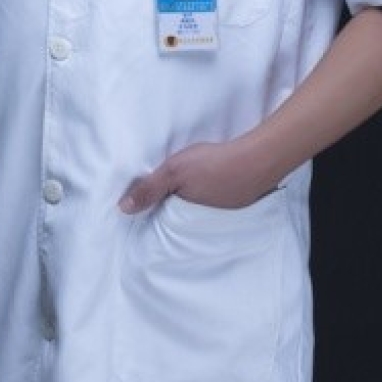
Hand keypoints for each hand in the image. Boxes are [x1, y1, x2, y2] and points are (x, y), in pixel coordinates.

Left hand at [118, 138, 273, 214]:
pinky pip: (219, 203)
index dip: (156, 211)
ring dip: (195, 202)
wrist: (259, 159)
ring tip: (188, 190)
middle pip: (184, 217)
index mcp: (186, 216)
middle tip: (167, 198)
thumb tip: (122, 209)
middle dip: (175, 210)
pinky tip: (213, 184)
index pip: (165, 220)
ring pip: (202, 211)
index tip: (149, 206)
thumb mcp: (173, 171)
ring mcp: (225, 213)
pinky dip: (214, 195)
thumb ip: (149, 189)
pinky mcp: (239, 203)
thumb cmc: (214, 163)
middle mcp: (205, 222)